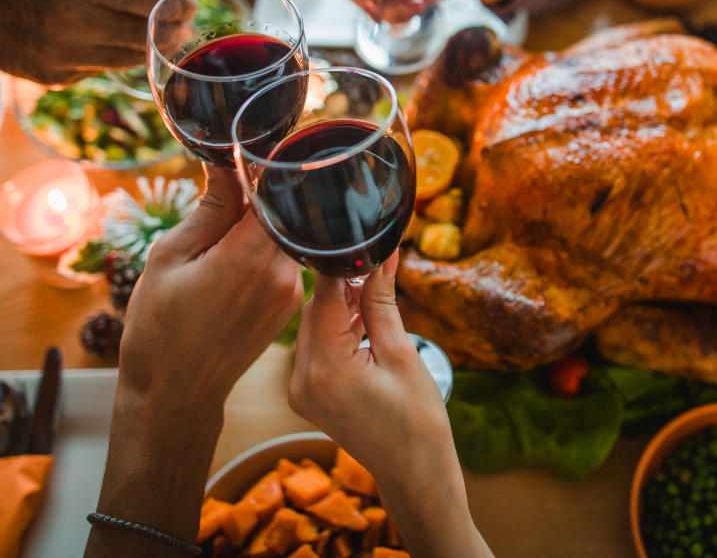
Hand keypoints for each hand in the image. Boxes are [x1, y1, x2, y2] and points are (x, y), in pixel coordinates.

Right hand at [86, 166, 300, 557]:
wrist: (175, 392)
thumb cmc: (160, 328)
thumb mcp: (170, 256)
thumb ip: (209, 208)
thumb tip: (229, 164)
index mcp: (250, 257)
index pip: (277, 192)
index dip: (268, 163)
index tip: (256, 142)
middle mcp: (282, 273)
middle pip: (285, 211)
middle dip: (263, 188)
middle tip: (237, 167)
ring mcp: (290, 291)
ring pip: (284, 234)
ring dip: (262, 218)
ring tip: (227, 208)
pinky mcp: (288, 304)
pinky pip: (283, 258)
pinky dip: (264, 244)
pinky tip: (235, 244)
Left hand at [289, 253, 447, 473]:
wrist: (413, 472)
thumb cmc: (417, 420)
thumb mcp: (401, 353)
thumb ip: (382, 302)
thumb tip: (382, 256)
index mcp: (326, 367)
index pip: (324, 296)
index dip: (344, 267)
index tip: (363, 245)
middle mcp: (301, 378)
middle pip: (314, 309)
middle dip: (343, 286)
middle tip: (376, 270)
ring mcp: (299, 389)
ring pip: (313, 326)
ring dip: (340, 308)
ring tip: (374, 299)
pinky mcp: (305, 395)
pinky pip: (314, 348)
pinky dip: (335, 331)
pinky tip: (362, 325)